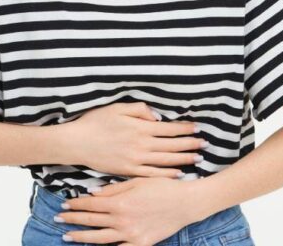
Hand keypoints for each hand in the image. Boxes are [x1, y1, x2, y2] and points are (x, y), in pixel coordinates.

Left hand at [55, 177, 199, 245]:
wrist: (186, 203)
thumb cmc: (163, 187)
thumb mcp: (137, 181)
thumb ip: (114, 189)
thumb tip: (92, 193)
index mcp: (120, 202)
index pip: (91, 205)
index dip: (76, 205)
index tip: (64, 205)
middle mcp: (122, 220)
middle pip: (91, 221)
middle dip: (73, 220)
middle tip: (58, 220)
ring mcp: (131, 235)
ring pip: (100, 238)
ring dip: (81, 237)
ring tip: (67, 236)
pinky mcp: (141, 244)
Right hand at [62, 102, 205, 178]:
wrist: (77, 143)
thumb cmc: (95, 122)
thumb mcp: (117, 107)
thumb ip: (139, 110)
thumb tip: (157, 116)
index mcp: (140, 127)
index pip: (169, 128)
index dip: (185, 128)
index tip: (197, 128)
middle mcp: (141, 144)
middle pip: (172, 145)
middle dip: (190, 144)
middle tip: (205, 144)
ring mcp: (136, 160)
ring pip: (166, 161)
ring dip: (184, 159)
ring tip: (198, 158)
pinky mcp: (128, 171)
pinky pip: (153, 174)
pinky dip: (167, 174)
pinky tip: (178, 174)